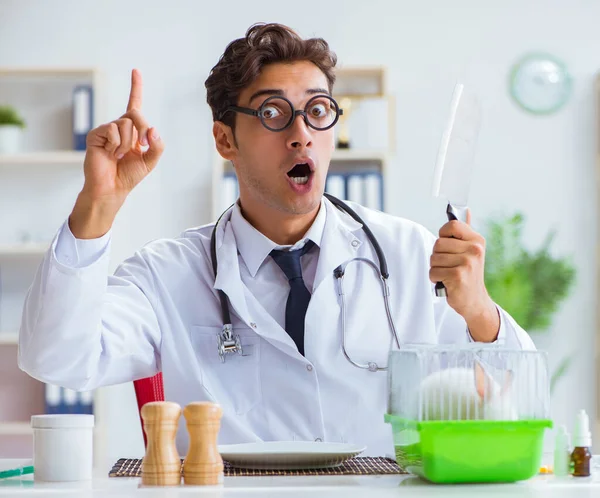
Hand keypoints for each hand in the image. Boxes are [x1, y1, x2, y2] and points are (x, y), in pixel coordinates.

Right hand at [70, 69, 164, 237]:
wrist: (112, 187)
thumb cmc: (129, 174)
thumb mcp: (151, 161)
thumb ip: (157, 145)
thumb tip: (153, 129)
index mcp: (133, 130)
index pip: (134, 104)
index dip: (135, 87)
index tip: (135, 71)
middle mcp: (119, 126)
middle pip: (136, 113)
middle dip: (144, 129)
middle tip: (141, 146)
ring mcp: (107, 129)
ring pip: (126, 124)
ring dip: (127, 143)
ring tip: (120, 155)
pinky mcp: (96, 134)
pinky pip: (113, 130)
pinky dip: (116, 144)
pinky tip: (110, 154)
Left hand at [429, 210, 499, 340]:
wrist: (475, 301)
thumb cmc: (468, 274)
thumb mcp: (471, 250)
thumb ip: (465, 231)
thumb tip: (465, 210)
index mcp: (477, 240)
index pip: (451, 225)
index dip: (443, 235)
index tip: (448, 246)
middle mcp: (475, 250)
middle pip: (438, 243)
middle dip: (437, 256)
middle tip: (449, 265)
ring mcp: (467, 263)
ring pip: (433, 258)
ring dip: (436, 268)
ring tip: (449, 274)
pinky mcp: (458, 276)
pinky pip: (433, 272)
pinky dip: (435, 279)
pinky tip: (447, 282)